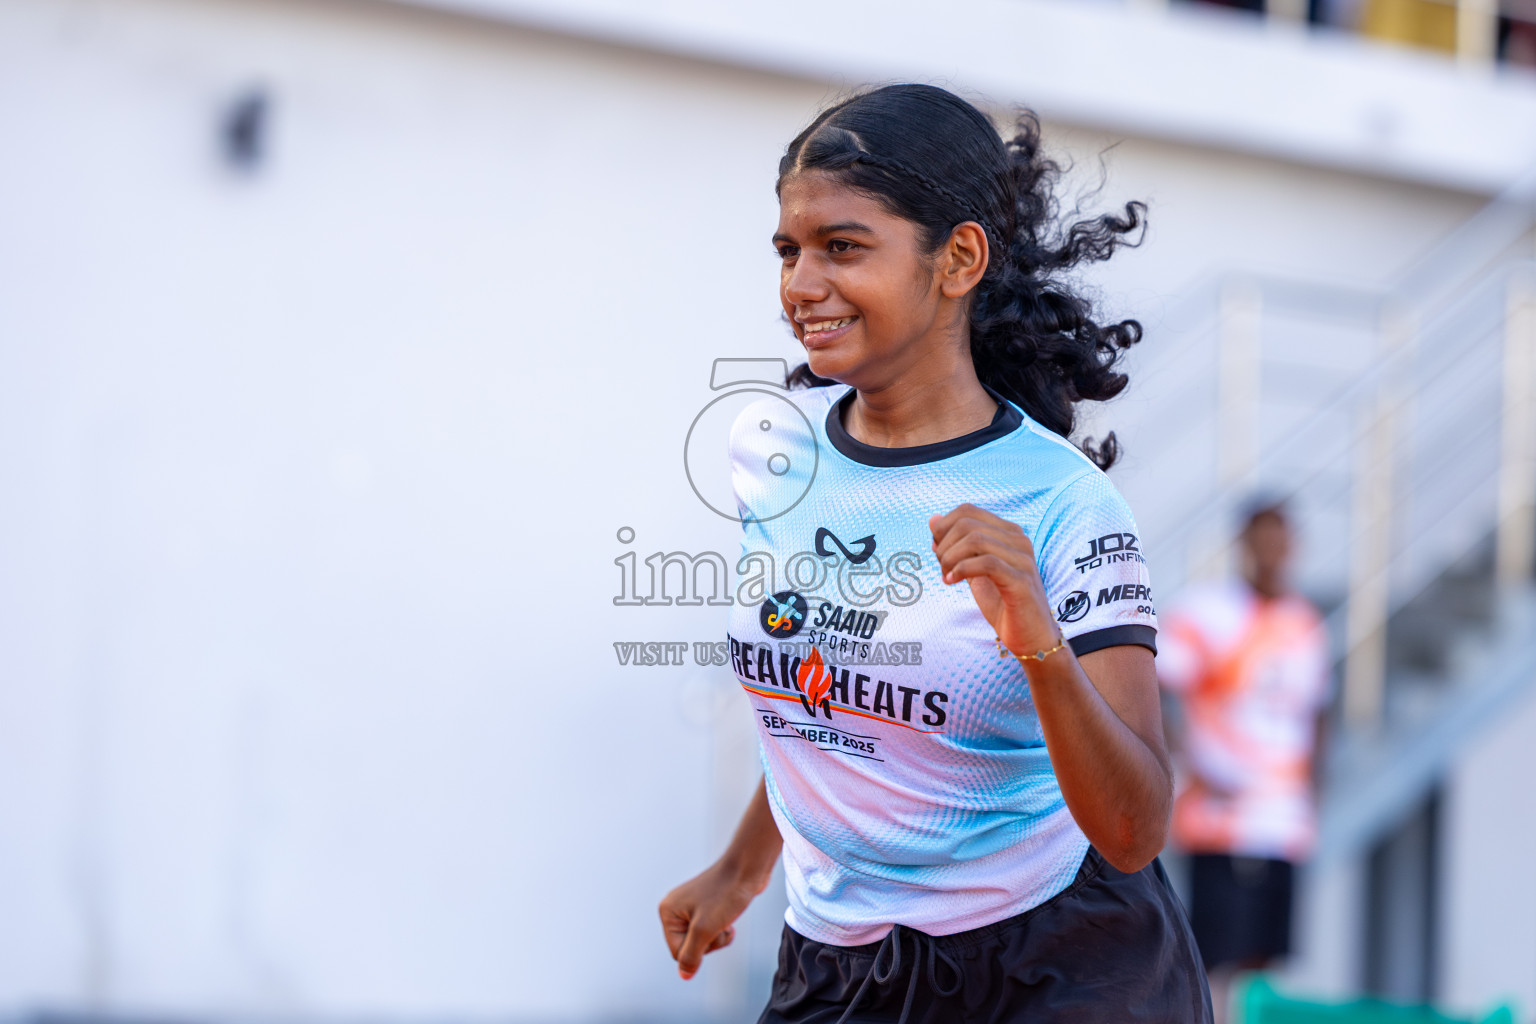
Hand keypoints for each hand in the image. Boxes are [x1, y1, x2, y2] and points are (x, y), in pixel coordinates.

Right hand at [658, 861, 757, 979]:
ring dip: (718, 937)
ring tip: (727, 920)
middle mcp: (675, 909)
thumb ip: (691, 955)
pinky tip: (730, 918)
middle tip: (721, 925)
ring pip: (702, 941)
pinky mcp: (706, 907)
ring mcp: (691, 907)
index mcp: (667, 912)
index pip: (677, 953)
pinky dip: (722, 930)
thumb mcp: (705, 929)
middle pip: (689, 948)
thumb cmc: (726, 894)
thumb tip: (684, 975)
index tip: (711, 931)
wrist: (747, 868)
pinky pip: (710, 930)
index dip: (698, 950)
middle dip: (709, 943)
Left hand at [929, 503, 1059, 657]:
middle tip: (941, 567)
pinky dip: (962, 570)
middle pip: (967, 523)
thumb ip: (957, 546)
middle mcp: (1019, 540)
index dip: (943, 527)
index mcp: (1008, 533)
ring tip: (946, 576)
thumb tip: (933, 519)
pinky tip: (952, 582)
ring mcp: (1023, 559)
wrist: (1032, 638)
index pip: (967, 510)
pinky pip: (986, 563)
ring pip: (975, 539)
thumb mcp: (974, 570)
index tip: (937, 550)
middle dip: (944, 544)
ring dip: (951, 558)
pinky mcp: (1022, 581)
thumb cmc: (1003, 603)